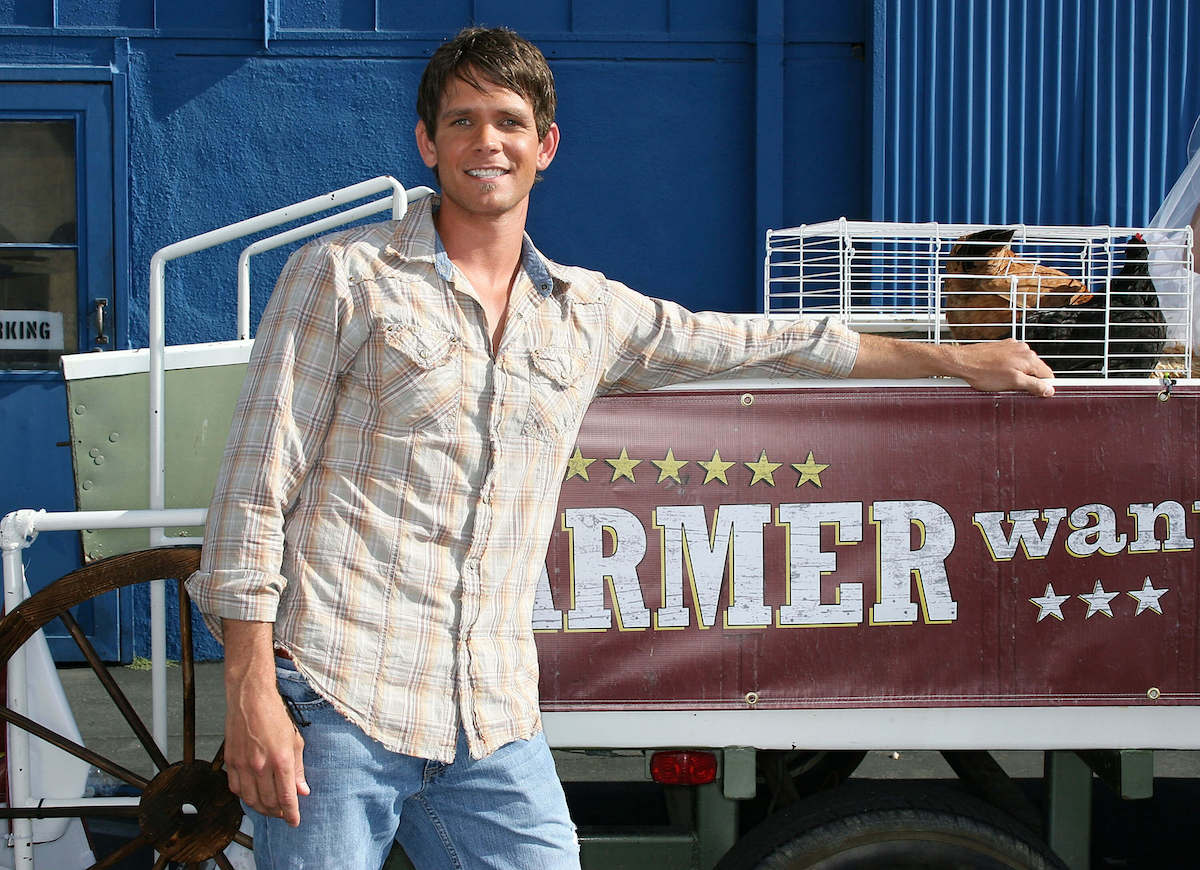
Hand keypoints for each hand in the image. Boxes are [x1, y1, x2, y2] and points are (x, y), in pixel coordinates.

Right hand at [224, 672, 309, 825]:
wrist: (250, 698)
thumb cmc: (274, 715)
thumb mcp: (295, 740)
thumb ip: (298, 769)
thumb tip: (302, 790)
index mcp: (281, 760)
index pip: (287, 797)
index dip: (291, 814)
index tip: (294, 821)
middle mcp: (261, 765)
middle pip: (269, 802)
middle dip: (278, 813)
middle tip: (283, 813)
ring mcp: (243, 765)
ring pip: (251, 799)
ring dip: (261, 808)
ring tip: (269, 808)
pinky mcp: (230, 761)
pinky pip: (236, 789)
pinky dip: (245, 797)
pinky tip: (252, 795)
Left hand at [951, 339, 1055, 396]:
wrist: (962, 361)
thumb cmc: (983, 372)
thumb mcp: (1012, 383)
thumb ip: (1034, 385)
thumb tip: (1049, 389)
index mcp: (1029, 358)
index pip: (1048, 375)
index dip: (1042, 386)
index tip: (1035, 393)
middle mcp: (1023, 349)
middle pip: (1035, 370)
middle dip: (1028, 380)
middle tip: (1013, 387)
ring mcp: (1012, 347)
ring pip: (1023, 365)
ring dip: (1017, 374)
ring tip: (1001, 380)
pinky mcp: (1002, 347)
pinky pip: (1012, 360)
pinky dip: (1008, 368)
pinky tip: (996, 373)